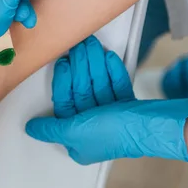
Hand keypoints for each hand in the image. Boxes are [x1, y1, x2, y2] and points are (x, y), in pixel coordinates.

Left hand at [25, 36, 187, 164]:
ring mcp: (112, 119)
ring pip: (98, 87)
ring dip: (95, 65)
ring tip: (93, 46)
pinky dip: (113, 72)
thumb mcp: (74, 132)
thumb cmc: (116, 133)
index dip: (64, 81)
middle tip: (81, 46)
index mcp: (79, 141)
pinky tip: (109, 57)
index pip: (66, 105)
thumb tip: (31, 128)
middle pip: (82, 92)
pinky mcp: (128, 110)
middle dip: (82, 68)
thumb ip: (50, 129)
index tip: (65, 62)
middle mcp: (94, 131)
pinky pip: (116, 88)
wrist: (156, 126)